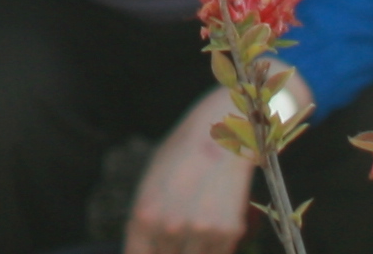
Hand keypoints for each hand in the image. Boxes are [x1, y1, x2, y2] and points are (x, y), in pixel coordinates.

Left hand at [124, 87, 259, 253]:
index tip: (152, 251)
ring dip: (193, 249)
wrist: (222, 132)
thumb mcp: (151, 183)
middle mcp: (170, 227)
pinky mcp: (228, 232)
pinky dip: (214, 246)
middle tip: (178, 229)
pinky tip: (213, 223)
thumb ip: (147, 220)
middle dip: (169, 251)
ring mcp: (200, 231)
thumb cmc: (182, 154)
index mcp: (144, 214)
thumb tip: (148, 249)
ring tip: (196, 222)